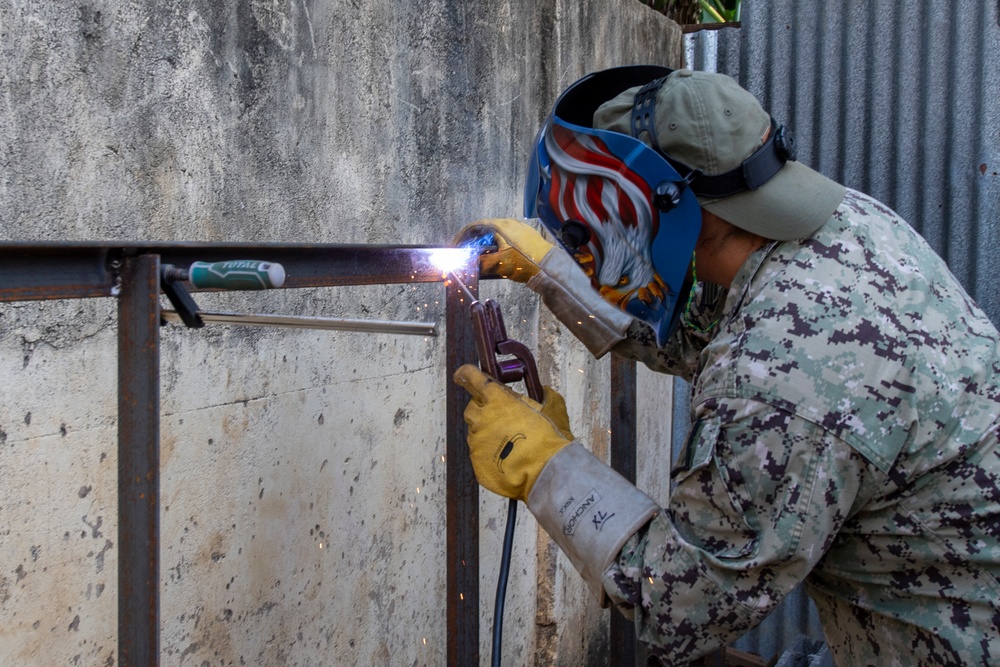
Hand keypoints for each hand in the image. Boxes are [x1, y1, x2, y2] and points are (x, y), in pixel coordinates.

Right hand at [453, 218, 553, 282]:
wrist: (551, 267)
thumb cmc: (526, 263)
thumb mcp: (499, 264)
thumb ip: (481, 263)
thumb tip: (468, 265)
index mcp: (501, 225)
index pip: (475, 226)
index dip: (462, 236)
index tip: (455, 246)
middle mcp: (510, 224)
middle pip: (485, 230)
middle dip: (473, 242)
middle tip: (465, 253)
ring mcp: (519, 230)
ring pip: (496, 235)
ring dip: (485, 245)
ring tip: (480, 258)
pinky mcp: (527, 238)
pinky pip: (506, 239)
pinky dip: (497, 247)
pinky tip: (496, 258)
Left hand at [453, 364, 573, 501]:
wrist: (546, 472)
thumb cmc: (549, 439)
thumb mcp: (553, 409)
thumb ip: (544, 396)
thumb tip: (544, 391)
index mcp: (498, 400)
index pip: (474, 380)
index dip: (466, 374)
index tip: (461, 374)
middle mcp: (482, 418)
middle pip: (472, 408)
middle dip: (482, 410)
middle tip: (500, 418)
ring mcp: (477, 440)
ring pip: (476, 431)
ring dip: (487, 433)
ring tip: (508, 444)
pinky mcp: (477, 461)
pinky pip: (479, 452)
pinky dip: (489, 453)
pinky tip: (506, 459)